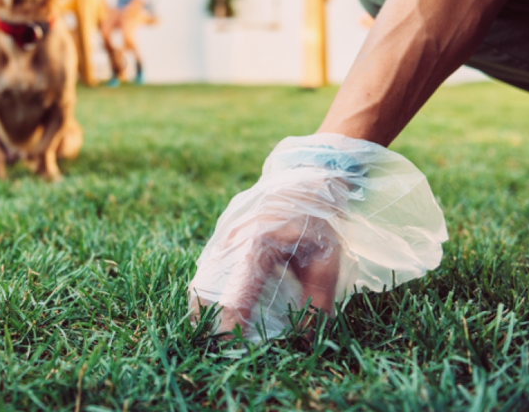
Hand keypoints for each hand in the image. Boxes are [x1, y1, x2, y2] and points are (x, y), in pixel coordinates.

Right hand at [188, 134, 447, 341]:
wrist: (304, 177)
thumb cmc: (318, 218)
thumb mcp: (327, 258)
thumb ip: (318, 300)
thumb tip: (309, 339)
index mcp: (256, 244)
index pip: (235, 296)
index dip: (232, 328)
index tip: (234, 350)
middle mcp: (231, 240)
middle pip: (206, 289)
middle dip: (208, 322)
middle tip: (218, 349)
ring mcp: (222, 236)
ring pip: (201, 279)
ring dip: (205, 307)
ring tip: (214, 336)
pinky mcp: (221, 236)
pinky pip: (206, 270)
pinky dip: (208, 292)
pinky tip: (217, 310)